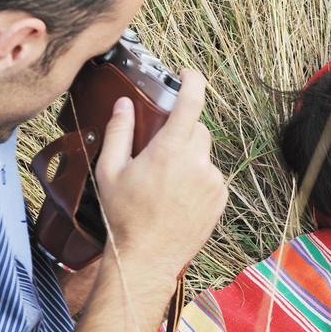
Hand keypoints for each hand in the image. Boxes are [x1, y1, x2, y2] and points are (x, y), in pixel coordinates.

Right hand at [94, 68, 227, 279]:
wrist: (148, 257)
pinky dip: (198, 177)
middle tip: (159, 150)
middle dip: (181, 131)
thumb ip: (119, 132)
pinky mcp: (220, 198)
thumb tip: (123, 104)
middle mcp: (197, 162)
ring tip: (165, 181)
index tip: (187, 74)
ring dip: (188, 157)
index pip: (192, 102)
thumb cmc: (124, 216)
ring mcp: (212, 181)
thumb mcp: (110, 171)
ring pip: (204, 153)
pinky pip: (211, 175)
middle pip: (197, 128)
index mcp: (170, 150)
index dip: (192, 81)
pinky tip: (178, 196)